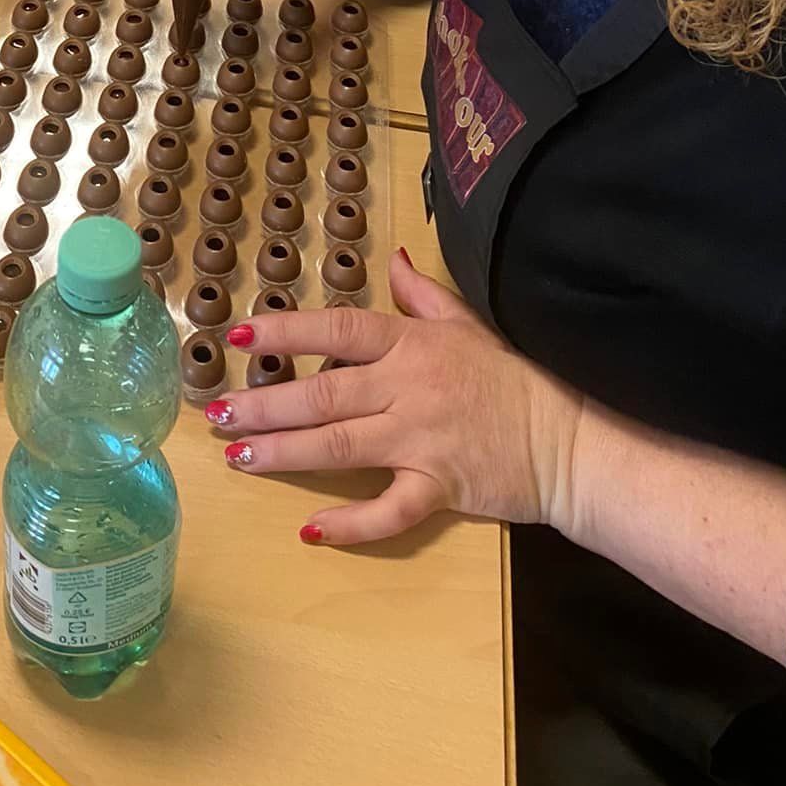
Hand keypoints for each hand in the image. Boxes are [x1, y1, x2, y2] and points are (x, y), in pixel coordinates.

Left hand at [206, 250, 582, 543]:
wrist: (569, 440)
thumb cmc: (514, 379)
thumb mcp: (468, 324)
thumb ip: (423, 294)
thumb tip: (393, 256)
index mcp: (412, 345)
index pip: (338, 331)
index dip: (287, 332)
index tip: (239, 335)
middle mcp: (409, 389)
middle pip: (324, 396)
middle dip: (265, 404)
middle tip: (216, 413)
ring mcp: (422, 442)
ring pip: (341, 447)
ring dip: (285, 453)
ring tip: (238, 457)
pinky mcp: (439, 490)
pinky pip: (389, 511)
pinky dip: (351, 523)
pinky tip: (311, 529)